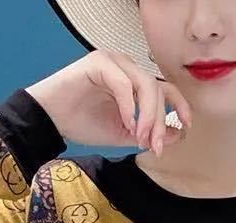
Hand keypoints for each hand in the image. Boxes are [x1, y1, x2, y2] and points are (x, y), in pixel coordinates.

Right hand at [25, 50, 192, 155]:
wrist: (49, 119)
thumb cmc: (82, 123)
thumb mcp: (123, 134)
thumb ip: (148, 134)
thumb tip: (177, 135)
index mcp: (134, 82)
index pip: (166, 89)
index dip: (180, 107)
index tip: (186, 127)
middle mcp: (127, 68)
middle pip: (158, 90)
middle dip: (160, 121)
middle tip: (155, 146)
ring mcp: (113, 63)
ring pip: (145, 85)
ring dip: (147, 115)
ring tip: (140, 137)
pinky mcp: (98, 63)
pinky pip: (123, 84)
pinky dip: (128, 107)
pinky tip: (126, 124)